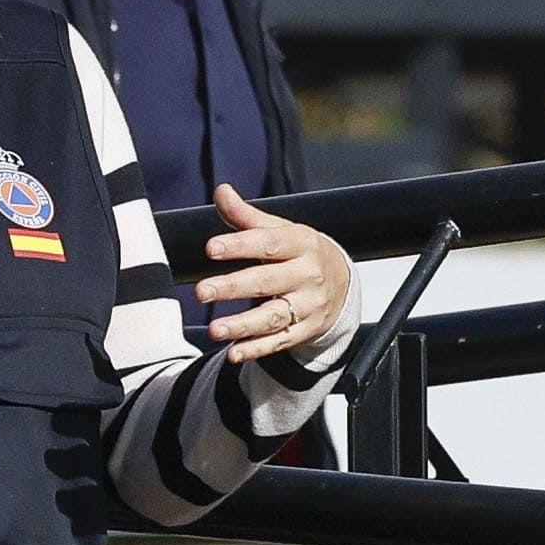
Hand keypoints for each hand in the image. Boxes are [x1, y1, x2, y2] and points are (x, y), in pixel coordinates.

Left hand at [195, 184, 352, 364]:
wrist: (343, 282)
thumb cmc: (301, 252)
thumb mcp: (281, 229)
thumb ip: (247, 216)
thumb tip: (222, 192)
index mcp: (302, 244)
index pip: (269, 243)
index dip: (239, 245)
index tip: (210, 248)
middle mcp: (308, 276)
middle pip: (268, 282)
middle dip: (233, 287)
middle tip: (201, 291)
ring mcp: (309, 306)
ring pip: (274, 317)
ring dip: (243, 325)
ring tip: (215, 329)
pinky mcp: (305, 330)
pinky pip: (280, 342)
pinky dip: (256, 349)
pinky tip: (233, 352)